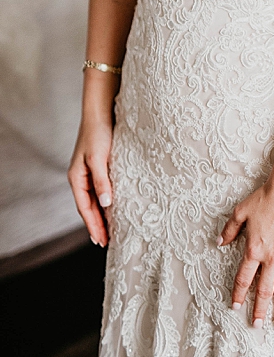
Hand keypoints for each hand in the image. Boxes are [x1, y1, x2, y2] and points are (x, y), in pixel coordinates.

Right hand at [68, 114, 113, 246]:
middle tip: (106, 243)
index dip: (93, 225)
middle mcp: (81, 178)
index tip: (101, 241)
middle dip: (97, 225)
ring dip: (102, 216)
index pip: (85, 209)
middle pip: (88, 207)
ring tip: (111, 231)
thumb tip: (105, 204)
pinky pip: (100, 191)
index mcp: (77, 178)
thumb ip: (102, 181)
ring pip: (94, 200)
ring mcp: (89, 174)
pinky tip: (113, 208)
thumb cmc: (99, 134)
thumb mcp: (100, 159)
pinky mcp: (98, 168)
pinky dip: (105, 202)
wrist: (100, 114)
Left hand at [219, 184, 273, 326]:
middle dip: (260, 309)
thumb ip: (230, 230)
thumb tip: (220, 242)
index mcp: (253, 250)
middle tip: (258, 325)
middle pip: (264, 289)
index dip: (239, 294)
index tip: (236, 307)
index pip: (244, 279)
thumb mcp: (240, 211)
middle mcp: (270, 257)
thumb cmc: (266, 197)